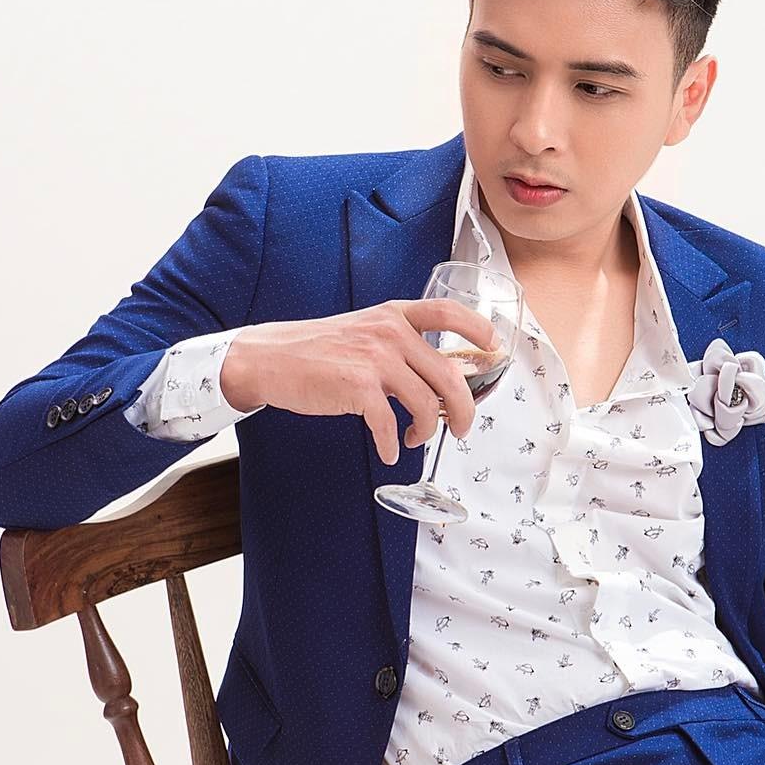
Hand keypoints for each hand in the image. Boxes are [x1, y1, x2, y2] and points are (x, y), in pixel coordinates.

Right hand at [220, 299, 500, 463]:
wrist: (270, 359)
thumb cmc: (318, 352)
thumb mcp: (364, 333)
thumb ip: (399, 347)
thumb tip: (437, 379)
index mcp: (394, 316)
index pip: (448, 312)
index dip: (478, 330)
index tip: (494, 348)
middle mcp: (390, 332)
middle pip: (449, 375)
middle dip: (463, 409)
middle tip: (461, 428)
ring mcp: (374, 358)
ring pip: (425, 404)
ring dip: (427, 430)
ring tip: (414, 439)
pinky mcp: (357, 386)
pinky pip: (389, 424)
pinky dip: (392, 445)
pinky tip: (389, 452)